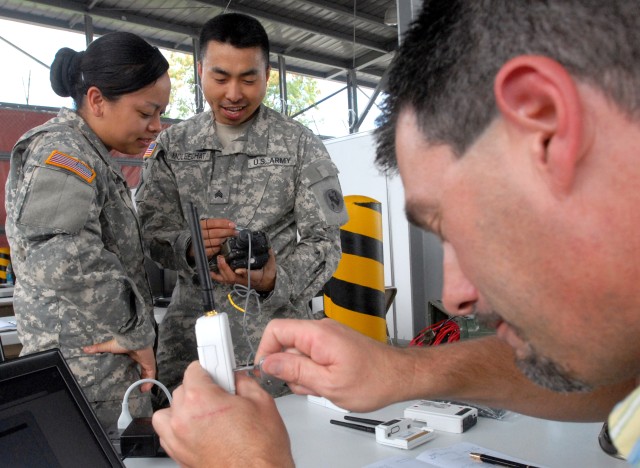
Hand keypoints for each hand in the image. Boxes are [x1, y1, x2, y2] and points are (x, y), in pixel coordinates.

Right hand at [83, 340, 155, 391]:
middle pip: (142, 370)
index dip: (133, 370)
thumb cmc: (122, 342)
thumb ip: (98, 348)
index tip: (129, 378)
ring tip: (140, 391)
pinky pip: (152, 375)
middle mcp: (141, 358)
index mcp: (133, 354)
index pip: (134, 363)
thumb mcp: (108, 347)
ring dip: (145, 382)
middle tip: (136, 388)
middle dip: (141, 378)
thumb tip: (84, 349)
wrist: (133, 338)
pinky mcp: (150, 364)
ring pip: (148, 374)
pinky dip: (149, 382)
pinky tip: (144, 389)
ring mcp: (146, 361)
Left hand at [152, 362, 293, 467]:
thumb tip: (237, 378)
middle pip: (182, 389)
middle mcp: (183, 419)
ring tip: (207, 411)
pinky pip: (168, 434)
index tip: (215, 366)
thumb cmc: (261, 450)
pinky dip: (179, 428)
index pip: (194, 368)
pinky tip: (199, 428)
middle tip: (222, 393)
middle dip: (202, 387)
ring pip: (169, 411)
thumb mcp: (261, 402)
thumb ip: (243, 381)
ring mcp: (178, 440)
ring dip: (185, 407)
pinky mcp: (179, 456)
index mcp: (200, 400)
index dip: (210, 365)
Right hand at [187, 218, 235, 259]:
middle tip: (235, 232)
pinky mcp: (201, 251)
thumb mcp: (206, 226)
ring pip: (215, 241)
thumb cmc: (202, 234)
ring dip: (224, 240)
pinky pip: (213, 250)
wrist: (190, 245)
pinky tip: (221, 246)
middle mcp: (199, 233)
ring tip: (228, 238)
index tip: (233, 225)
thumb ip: (217, 225)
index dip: (223, 223)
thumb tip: (231, 224)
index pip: (213, 223)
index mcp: (200, 225)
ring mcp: (200, 243)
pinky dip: (218, 248)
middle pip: (215, 232)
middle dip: (227, 232)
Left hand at [213, 248, 276, 291]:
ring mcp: (238, 281)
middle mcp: (244, 280)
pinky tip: (210, 270)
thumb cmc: (268, 274)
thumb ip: (269, 257)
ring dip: (220, 270)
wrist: (266, 283)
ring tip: (215, 260)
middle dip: (225, 268)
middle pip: (232, 277)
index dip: (243, 272)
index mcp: (255, 277)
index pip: (249, 275)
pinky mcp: (235, 280)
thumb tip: (268, 247)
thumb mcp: (271, 266)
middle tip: (221, 257)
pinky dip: (216, 275)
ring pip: (227, 278)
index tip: (238, 270)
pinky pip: (224, 279)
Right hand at [256, 318, 401, 411]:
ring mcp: (328, 336)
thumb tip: (268, 363)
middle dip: (289, 368)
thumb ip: (295, 371)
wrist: (399, 376)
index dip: (266, 351)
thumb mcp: (328, 384)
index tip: (267, 371)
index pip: (275, 330)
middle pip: (285, 344)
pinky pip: (312, 355)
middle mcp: (322, 330)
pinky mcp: (334, 344)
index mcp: (318, 335)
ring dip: (304, 373)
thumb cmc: (374, 380)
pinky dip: (315, 371)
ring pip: (298, 353)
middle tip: (307, 385)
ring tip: (324, 385)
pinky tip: (329, 382)